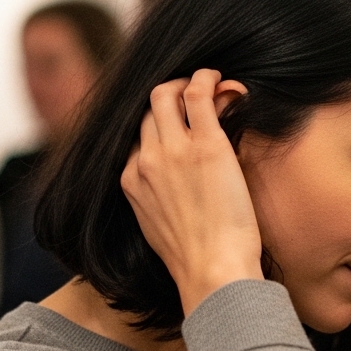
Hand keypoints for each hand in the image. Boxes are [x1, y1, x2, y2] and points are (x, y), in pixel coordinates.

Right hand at [120, 69, 262, 315]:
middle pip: (148, 109)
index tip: (179, 122)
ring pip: (166, 93)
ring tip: (208, 82)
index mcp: (131, 180)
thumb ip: (159, 199)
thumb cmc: (197, 259)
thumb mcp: (161, 226)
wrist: (212, 271)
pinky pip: (199, 94)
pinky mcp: (206, 145)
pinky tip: (219, 79)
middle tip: (193, 94)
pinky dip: (207, 79)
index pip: (137, 136)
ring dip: (187, 82)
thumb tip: (178, 188)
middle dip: (169, 95)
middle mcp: (145, 160)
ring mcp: (174, 150)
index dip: (159, 123)